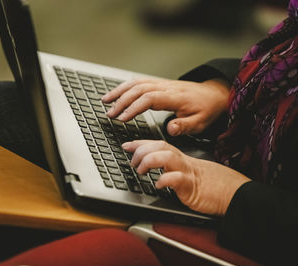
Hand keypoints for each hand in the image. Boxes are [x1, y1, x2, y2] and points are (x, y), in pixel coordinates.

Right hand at [102, 78, 229, 135]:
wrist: (214, 94)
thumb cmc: (206, 109)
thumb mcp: (200, 122)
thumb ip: (184, 125)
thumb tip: (171, 129)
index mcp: (174, 97)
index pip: (149, 99)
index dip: (133, 108)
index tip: (122, 118)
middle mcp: (166, 87)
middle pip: (138, 89)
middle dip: (121, 101)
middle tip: (110, 114)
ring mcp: (161, 83)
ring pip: (136, 83)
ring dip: (119, 91)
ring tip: (105, 101)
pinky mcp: (159, 83)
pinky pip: (139, 82)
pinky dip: (125, 87)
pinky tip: (116, 93)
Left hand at [122, 140, 249, 215]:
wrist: (235, 193)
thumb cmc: (212, 184)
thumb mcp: (188, 172)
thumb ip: (172, 168)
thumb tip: (154, 167)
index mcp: (181, 158)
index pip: (158, 144)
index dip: (140, 143)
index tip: (127, 145)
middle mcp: (183, 162)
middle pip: (160, 146)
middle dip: (142, 150)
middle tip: (132, 160)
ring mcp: (188, 173)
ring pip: (166, 157)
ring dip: (149, 161)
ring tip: (141, 170)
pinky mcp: (193, 187)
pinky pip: (177, 179)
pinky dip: (165, 180)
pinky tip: (158, 184)